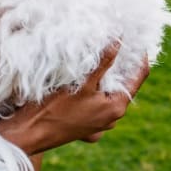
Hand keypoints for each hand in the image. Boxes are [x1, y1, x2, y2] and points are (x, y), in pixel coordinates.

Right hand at [0, 42, 148, 154]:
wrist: (31, 133)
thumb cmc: (54, 107)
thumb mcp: (81, 82)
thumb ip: (103, 62)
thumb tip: (120, 41)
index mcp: (116, 107)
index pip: (139, 77)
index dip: (139, 56)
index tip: (136, 38)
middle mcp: (113, 118)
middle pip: (124, 84)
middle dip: (121, 64)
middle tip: (116, 41)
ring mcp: (100, 123)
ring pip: (109, 93)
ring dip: (106, 76)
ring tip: (99, 56)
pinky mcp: (88, 124)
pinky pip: (98, 101)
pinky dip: (95, 88)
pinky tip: (85, 78)